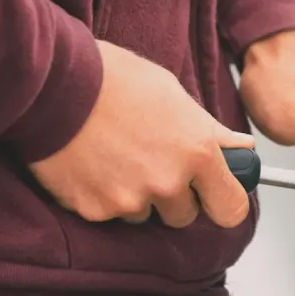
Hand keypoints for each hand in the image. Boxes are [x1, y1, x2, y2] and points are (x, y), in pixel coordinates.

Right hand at [29, 40, 252, 227]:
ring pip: (146, 215)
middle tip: (153, 163)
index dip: (224, 202)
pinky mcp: (95, 210)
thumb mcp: (174, 95)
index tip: (216, 196)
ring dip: (138, 197)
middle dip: (175, 197)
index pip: (232, 208)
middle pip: (185, 216)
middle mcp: (169, 183)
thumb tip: (241, 148)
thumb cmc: (115, 79)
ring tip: (118, 157)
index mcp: (198, 153)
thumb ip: (211, 131)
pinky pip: (110, 214)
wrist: (52, 83)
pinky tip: (94, 164)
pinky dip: (104, 196)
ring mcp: (131, 201)